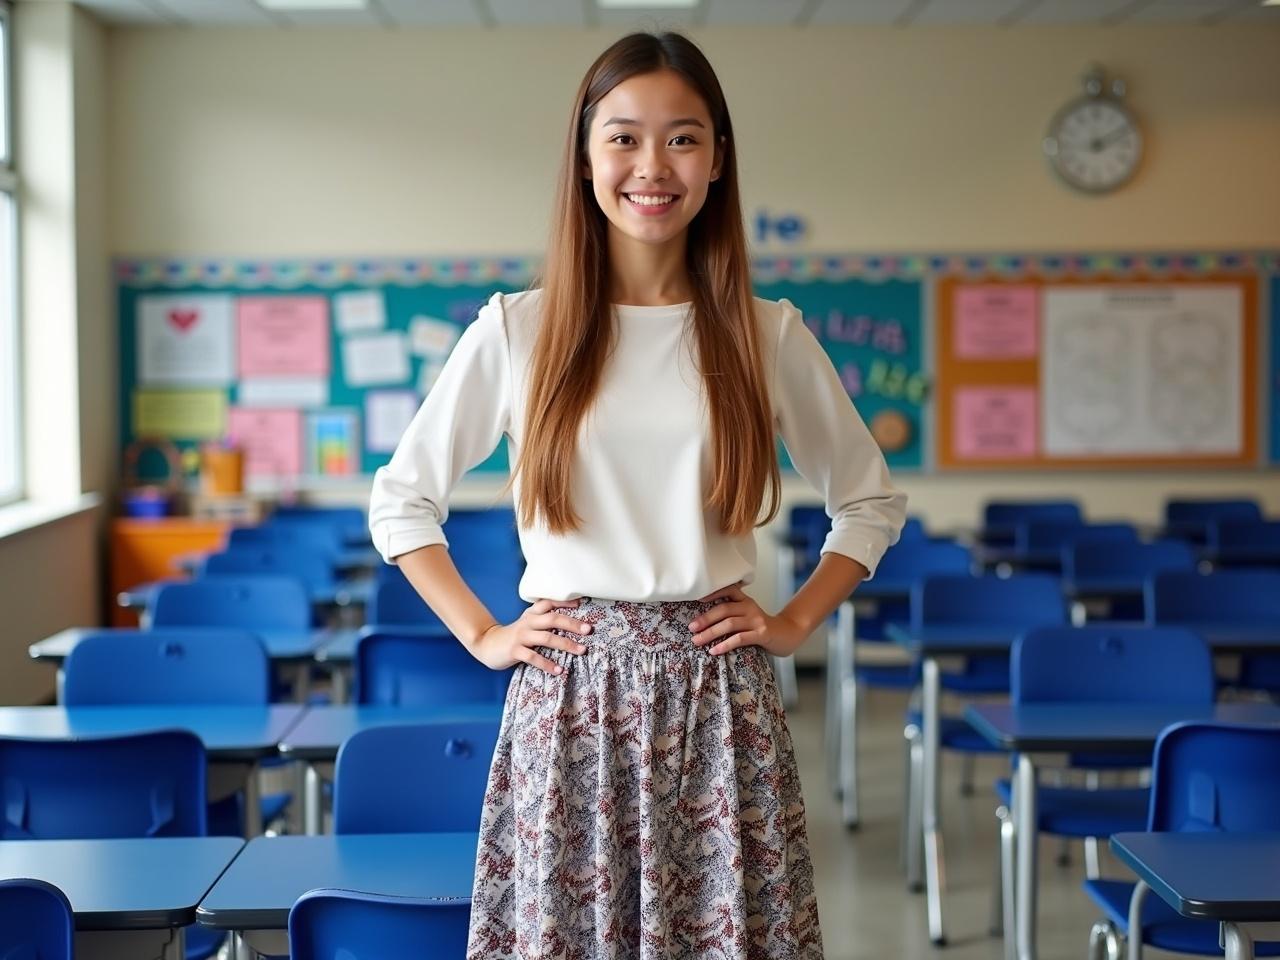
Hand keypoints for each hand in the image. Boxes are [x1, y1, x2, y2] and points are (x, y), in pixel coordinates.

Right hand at [471, 597, 591, 675]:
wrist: (486, 644)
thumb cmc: (514, 635)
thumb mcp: (527, 623)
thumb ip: (544, 620)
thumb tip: (572, 622)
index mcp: (531, 614)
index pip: (549, 602)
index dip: (565, 602)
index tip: (582, 603)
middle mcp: (528, 622)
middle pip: (553, 619)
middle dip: (572, 624)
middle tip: (588, 629)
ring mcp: (521, 636)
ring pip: (547, 638)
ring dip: (566, 644)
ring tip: (581, 650)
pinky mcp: (515, 651)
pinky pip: (533, 657)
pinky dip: (547, 664)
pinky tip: (559, 670)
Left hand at [688, 581, 809, 656]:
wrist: (788, 635)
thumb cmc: (762, 628)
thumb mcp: (748, 616)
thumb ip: (732, 615)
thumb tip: (702, 623)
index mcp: (745, 600)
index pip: (728, 590)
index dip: (712, 593)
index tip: (697, 598)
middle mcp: (750, 607)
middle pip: (724, 609)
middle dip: (705, 618)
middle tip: (691, 627)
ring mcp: (756, 620)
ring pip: (729, 624)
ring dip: (710, 633)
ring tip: (697, 641)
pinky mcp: (762, 633)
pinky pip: (740, 638)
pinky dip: (725, 644)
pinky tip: (714, 650)